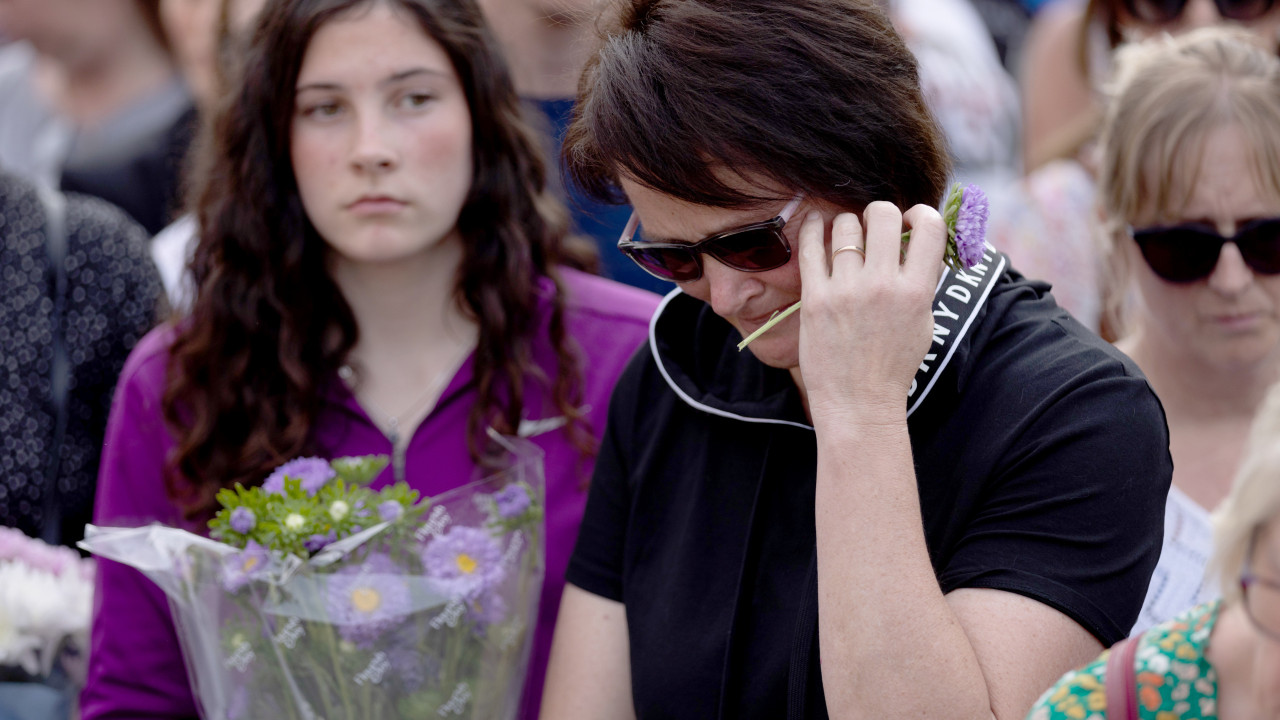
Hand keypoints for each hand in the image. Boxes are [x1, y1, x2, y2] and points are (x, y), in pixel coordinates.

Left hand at [796, 201, 945, 421]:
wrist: (858, 403)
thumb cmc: (893, 365)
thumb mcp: (923, 322)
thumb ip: (921, 280)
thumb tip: (917, 240)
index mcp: (916, 291)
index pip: (930, 226)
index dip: (921, 213)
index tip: (912, 221)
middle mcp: (882, 286)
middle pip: (883, 214)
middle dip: (881, 214)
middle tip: (875, 229)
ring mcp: (846, 290)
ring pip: (845, 225)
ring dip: (848, 224)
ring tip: (847, 238)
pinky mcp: (814, 298)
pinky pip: (809, 246)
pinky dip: (812, 228)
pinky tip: (816, 225)